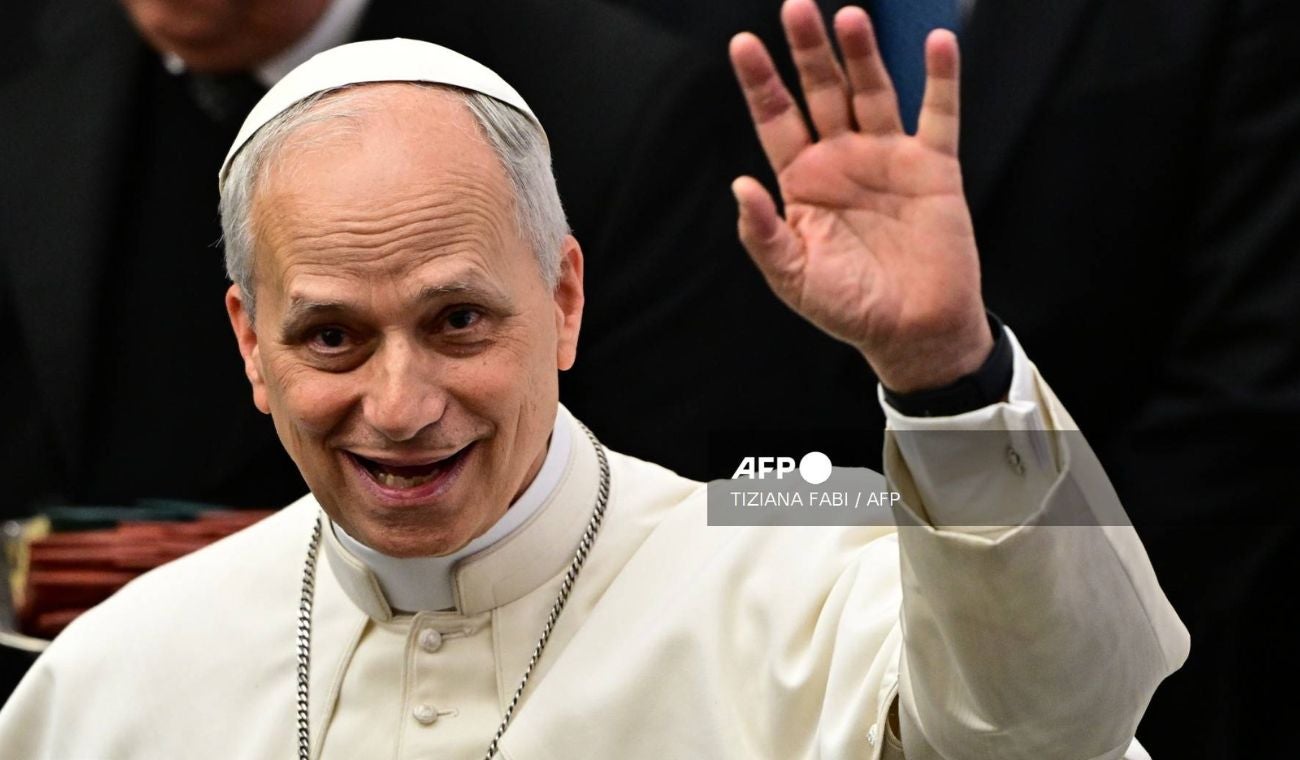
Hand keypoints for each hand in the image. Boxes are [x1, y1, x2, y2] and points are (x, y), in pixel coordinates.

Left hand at [729, 0, 991, 392]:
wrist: (914, 331)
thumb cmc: (849, 307)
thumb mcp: (793, 278)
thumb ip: (763, 234)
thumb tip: (740, 186)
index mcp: (803, 182)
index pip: (776, 120)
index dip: (761, 83)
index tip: (742, 45)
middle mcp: (843, 159)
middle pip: (822, 92)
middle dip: (808, 51)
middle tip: (795, 6)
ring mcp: (889, 157)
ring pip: (873, 92)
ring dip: (862, 54)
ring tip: (849, 17)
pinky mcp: (934, 167)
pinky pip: (939, 114)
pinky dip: (941, 79)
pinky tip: (937, 42)